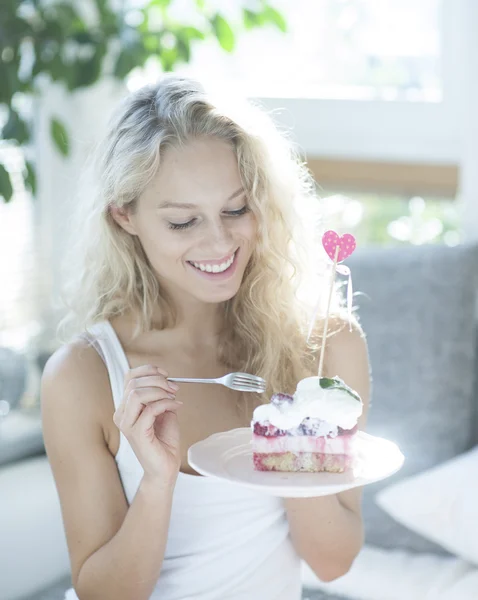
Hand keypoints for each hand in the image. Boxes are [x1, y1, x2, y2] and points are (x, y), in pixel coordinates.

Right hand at [113, 364, 181, 484]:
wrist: (165, 467)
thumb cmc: (164, 440)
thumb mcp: (163, 410)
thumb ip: (160, 395)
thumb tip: (166, 381)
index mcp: (126, 406)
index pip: (130, 377)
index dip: (148, 370)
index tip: (166, 374)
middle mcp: (122, 414)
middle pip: (134, 383)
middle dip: (158, 380)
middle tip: (174, 388)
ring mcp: (127, 424)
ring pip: (137, 394)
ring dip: (159, 391)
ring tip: (173, 397)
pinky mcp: (136, 433)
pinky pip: (150, 409)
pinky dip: (166, 403)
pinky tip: (176, 407)